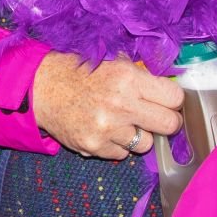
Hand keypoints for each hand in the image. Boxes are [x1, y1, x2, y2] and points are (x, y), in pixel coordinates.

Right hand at [32, 52, 183, 158]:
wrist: (41, 88)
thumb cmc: (79, 72)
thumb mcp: (113, 62)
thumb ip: (141, 76)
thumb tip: (168, 91)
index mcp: (128, 79)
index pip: (175, 98)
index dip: (172, 100)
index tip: (166, 101)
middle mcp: (121, 105)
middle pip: (170, 125)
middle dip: (166, 121)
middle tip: (154, 117)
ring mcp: (108, 129)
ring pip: (146, 144)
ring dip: (138, 135)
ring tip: (121, 122)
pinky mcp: (94, 147)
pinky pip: (122, 154)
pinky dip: (116, 145)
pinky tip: (104, 130)